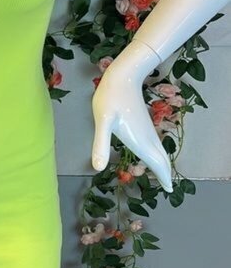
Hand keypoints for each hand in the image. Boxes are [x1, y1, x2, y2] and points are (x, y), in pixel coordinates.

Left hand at [91, 60, 172, 192]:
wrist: (122, 77)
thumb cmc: (110, 98)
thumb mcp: (102, 121)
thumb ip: (101, 144)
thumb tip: (97, 167)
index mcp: (140, 140)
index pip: (156, 163)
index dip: (163, 177)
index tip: (170, 190)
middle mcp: (146, 136)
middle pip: (161, 158)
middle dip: (164, 173)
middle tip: (169, 188)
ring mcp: (146, 129)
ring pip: (158, 150)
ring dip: (161, 163)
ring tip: (162, 175)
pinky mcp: (142, 122)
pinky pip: (153, 142)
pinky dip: (156, 152)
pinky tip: (151, 152)